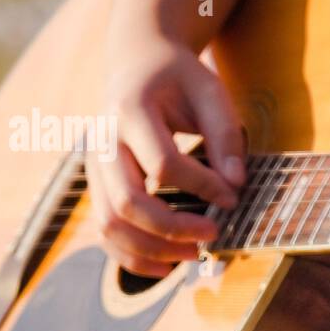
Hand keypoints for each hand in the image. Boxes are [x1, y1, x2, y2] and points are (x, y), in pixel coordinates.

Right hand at [87, 38, 245, 277]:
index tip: (233, 197)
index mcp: (129, 110)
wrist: (138, 63)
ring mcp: (94, 167)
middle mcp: (102, 141)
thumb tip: (236, 185)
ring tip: (194, 255)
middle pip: (127, 201)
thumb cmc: (180, 78)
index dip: (202, 186)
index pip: (163, 164)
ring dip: (152, 249)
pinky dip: (131, 256)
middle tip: (214, 233)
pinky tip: (166, 268)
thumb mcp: (211, 92)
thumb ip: (225, 136)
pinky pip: (105, 232)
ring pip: (110, 223)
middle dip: (173, 227)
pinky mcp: (96, 185)